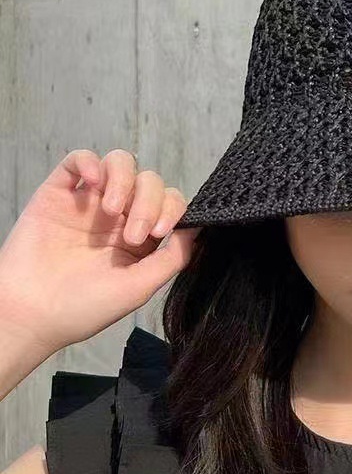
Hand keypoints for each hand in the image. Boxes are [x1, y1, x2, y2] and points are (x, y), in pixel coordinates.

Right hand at [0, 148, 199, 355]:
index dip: (172, 210)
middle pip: (151, 182)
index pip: (171, 204)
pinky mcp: (58, 193)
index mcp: (143, 237)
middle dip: (149, 203)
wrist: (31, 314)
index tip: (159, 233)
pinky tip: (92, 183)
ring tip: (111, 209)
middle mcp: (119, 216)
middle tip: (133, 235)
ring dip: (124, 181)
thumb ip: (174, 257)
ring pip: (121, 163)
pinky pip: (79, 159)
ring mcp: (89, 202)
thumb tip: (198, 227)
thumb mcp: (140, 286)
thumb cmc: (85, 307)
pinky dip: (90, 162)